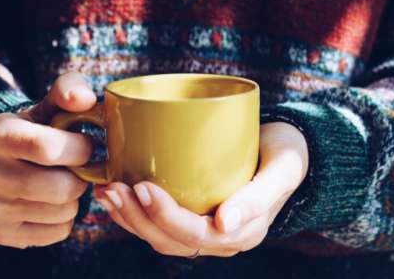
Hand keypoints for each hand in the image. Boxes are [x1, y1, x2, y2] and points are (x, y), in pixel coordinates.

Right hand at [0, 72, 94, 248]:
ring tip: (65, 181)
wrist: (10, 160)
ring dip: (76, 197)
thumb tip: (83, 98)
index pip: (46, 148)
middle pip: (60, 188)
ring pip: (63, 211)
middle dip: (82, 176)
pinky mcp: (2, 233)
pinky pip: (58, 232)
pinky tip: (55, 201)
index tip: (86, 144)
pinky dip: (67, 218)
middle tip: (80, 167)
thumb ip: (69, 91)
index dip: (79, 149)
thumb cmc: (40, 129)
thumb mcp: (50, 104)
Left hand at [94, 122, 307, 256]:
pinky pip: (160, 225)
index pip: (195, 234)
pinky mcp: (195, 215)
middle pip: (170, 240)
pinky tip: (118, 195)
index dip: (164, 215)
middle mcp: (221, 238)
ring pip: (160, 237)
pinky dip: (135, 213)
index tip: (142, 186)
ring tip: (107, 192)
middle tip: (113, 188)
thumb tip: (225, 225)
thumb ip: (259, 197)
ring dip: (130, 217)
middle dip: (137, 218)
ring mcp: (206, 229)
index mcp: (243, 232)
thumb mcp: (283, 169)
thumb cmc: (286, 155)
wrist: (287, 152)